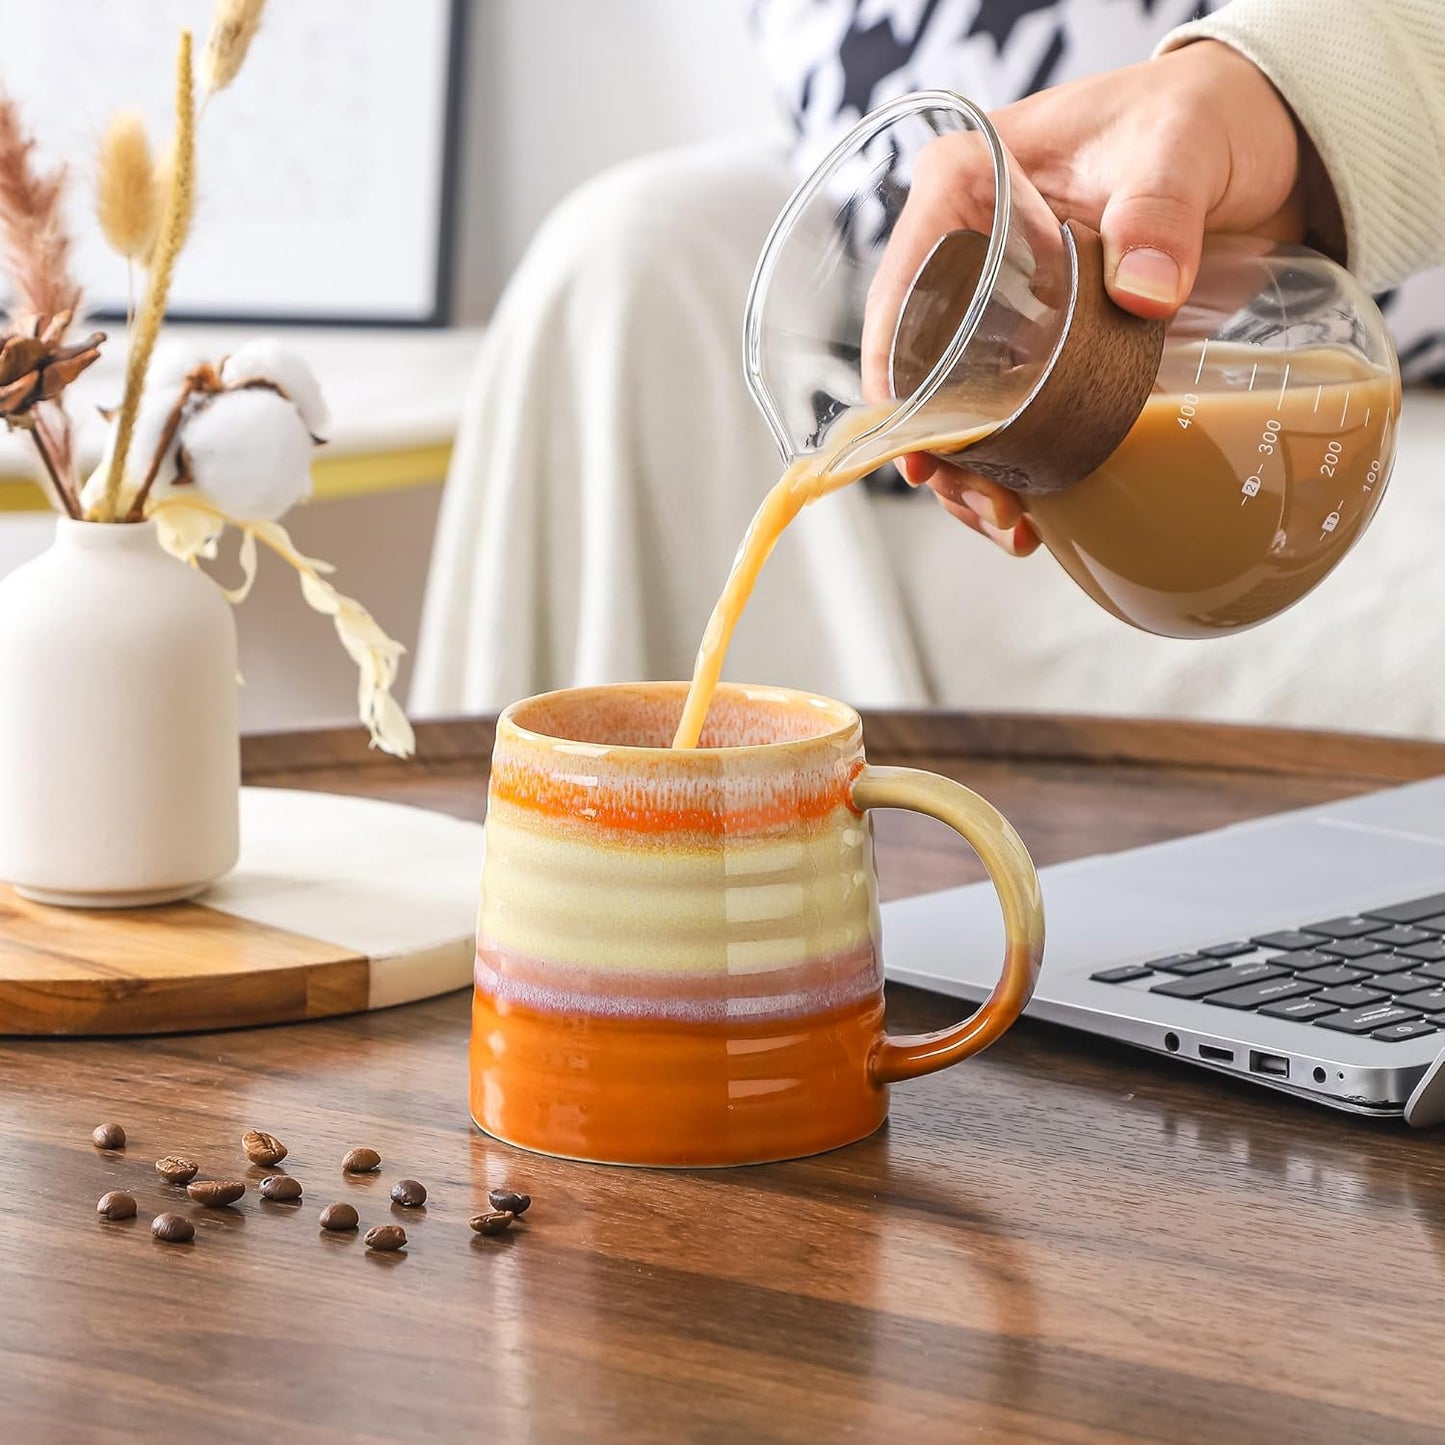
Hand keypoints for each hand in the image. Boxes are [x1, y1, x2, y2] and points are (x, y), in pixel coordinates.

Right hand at [883, 40, 1306, 554]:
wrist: (1258, 145)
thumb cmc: (1199, 117)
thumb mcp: (1178, 147)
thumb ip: (1159, 208)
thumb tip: (1144, 292)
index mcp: (964, 188)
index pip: (900, 293)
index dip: (892, 382)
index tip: (918, 451)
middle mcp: (966, 253)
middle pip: (919, 371)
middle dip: (940, 454)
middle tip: (986, 503)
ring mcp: (1002, 308)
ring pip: (957, 408)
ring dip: (974, 477)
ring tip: (1012, 526)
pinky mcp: (1042, 347)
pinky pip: (1009, 416)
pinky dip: (1014, 469)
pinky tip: (1035, 512)